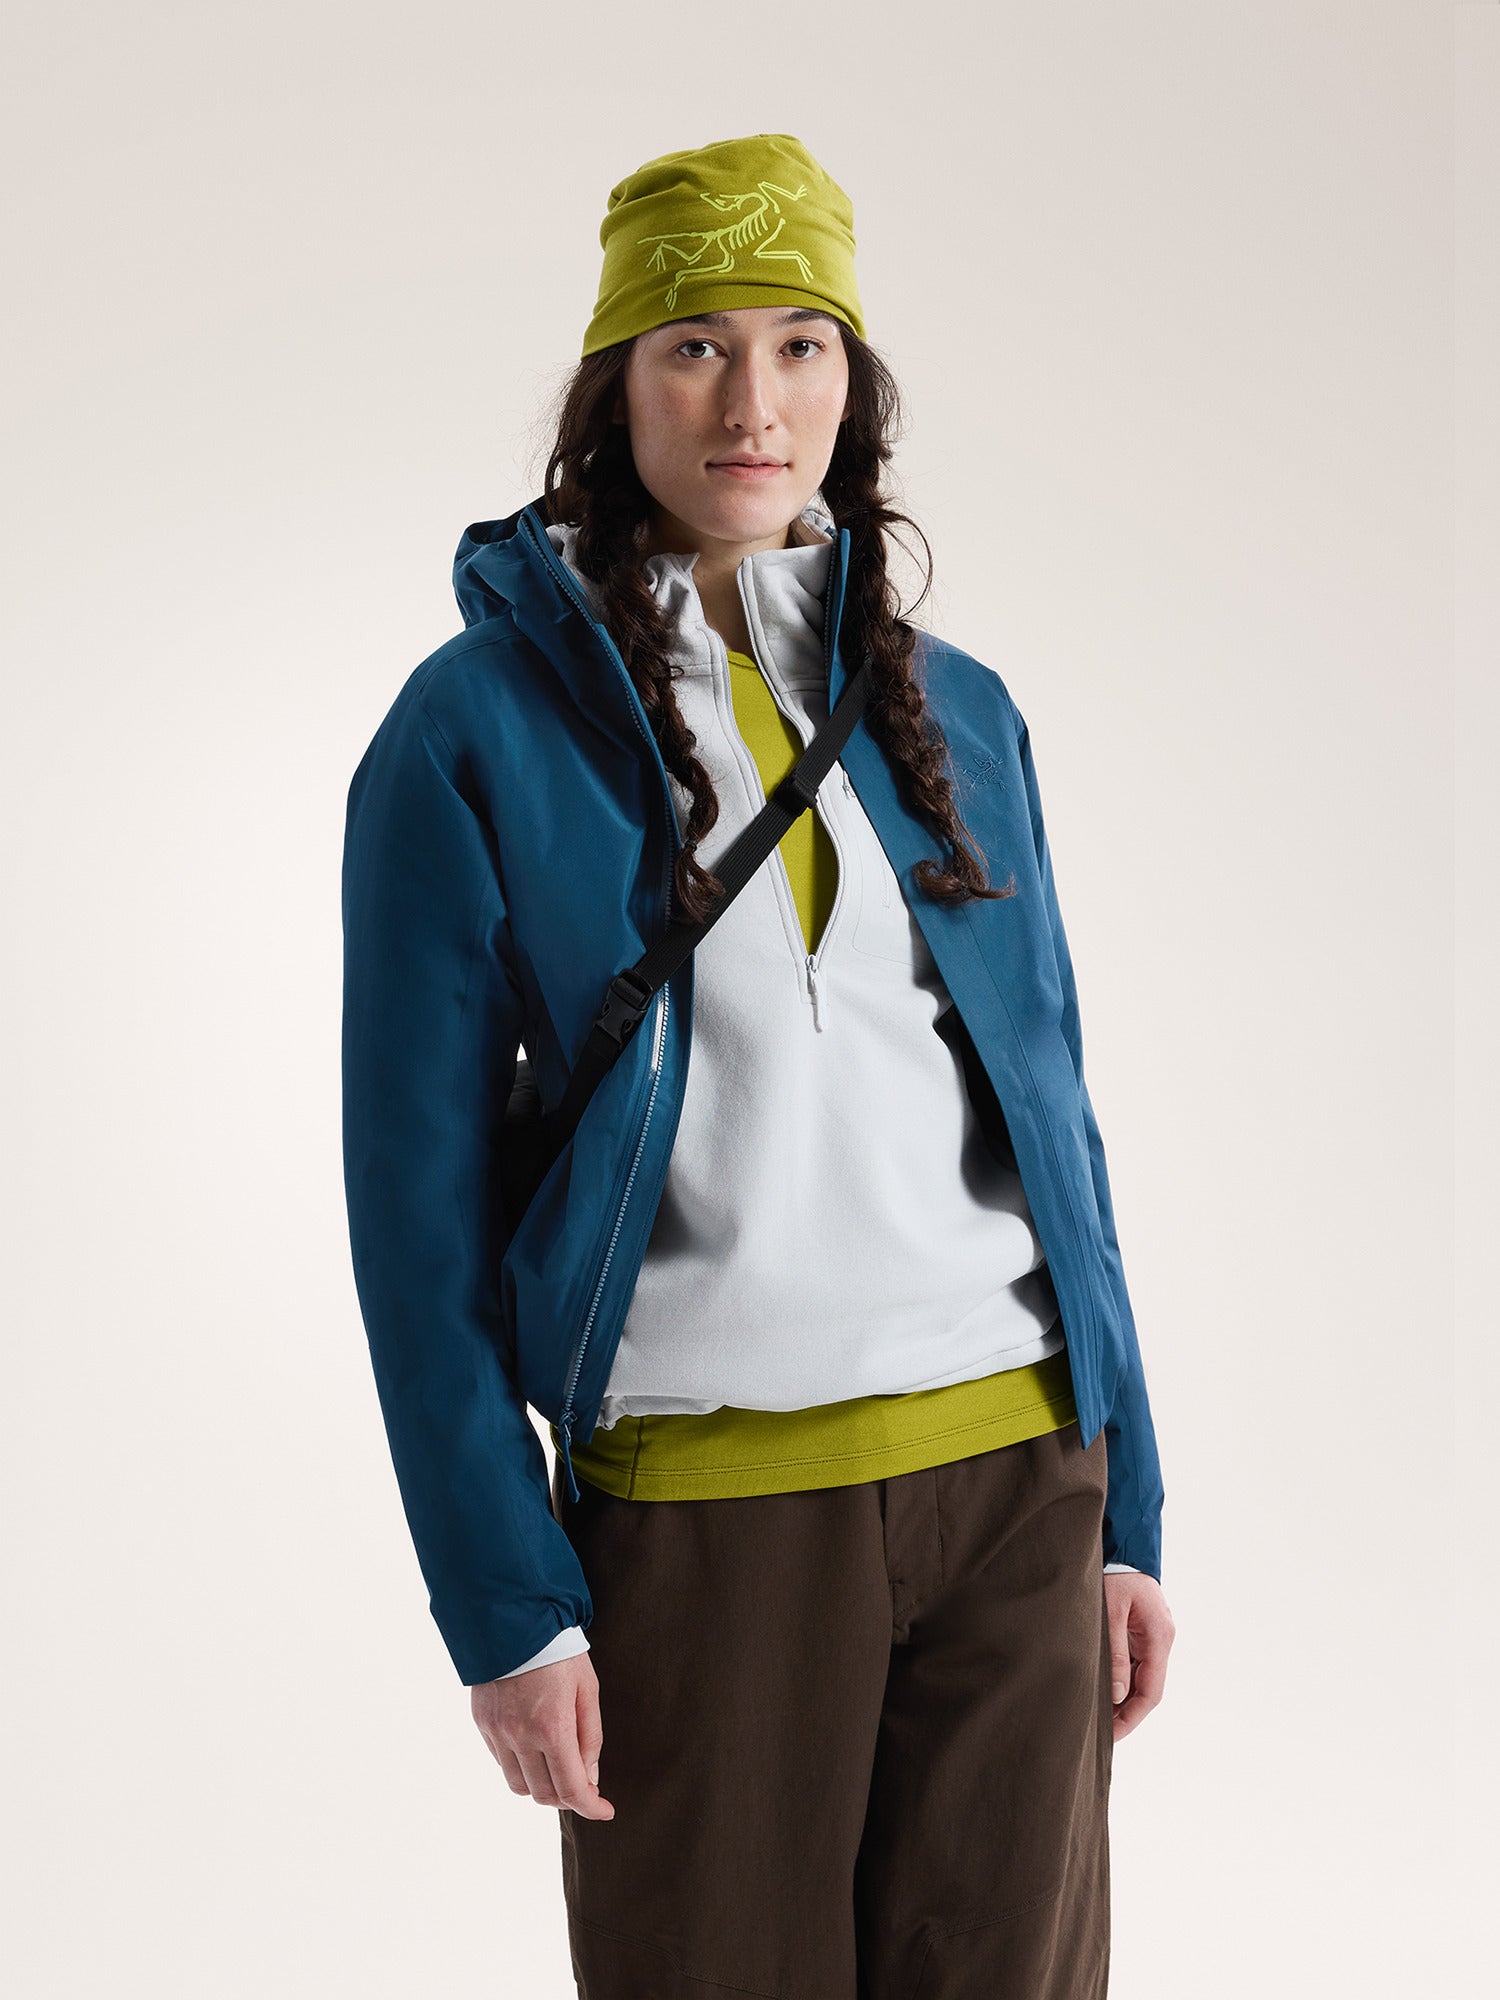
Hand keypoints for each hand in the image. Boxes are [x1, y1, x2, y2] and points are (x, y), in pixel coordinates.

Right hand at [471, 1653, 615, 1818]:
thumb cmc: (559, 1652)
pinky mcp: (482, 1724)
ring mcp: (498, 1732)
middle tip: (584, 1786)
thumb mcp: (587, 1689)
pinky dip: (520, 1767)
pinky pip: (502, 1762)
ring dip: (542, 1788)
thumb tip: (590, 1778)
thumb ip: (591, 1738)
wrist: (515, 1618)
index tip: (605, 1810)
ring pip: (519, 1786)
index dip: (591, 1807)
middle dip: (568, 1798)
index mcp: (553, 1729)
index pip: (572, 1790)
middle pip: (545, 1794)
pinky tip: (534, 1750)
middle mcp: (521, 1737)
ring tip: (558, 1771)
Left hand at [1104, 1570, 1174, 1740]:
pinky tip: (1103, 1689)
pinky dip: (1121, 1678)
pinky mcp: (1142, 1629)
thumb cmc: (1114, 1573)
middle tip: (1101, 1733)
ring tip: (1098, 1715)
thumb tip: (1118, 1695)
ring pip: (1141, 1677)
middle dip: (1126, 1712)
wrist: (1121, 1542)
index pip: (1151, 1691)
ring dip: (1122, 1697)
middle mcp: (1161, 1639)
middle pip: (1147, 1688)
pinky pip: (1134, 1662)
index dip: (1132, 1717)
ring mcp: (1152, 1635)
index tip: (1113, 1735)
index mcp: (1159, 1636)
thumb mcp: (1110, 1613)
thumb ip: (1115, 1654)